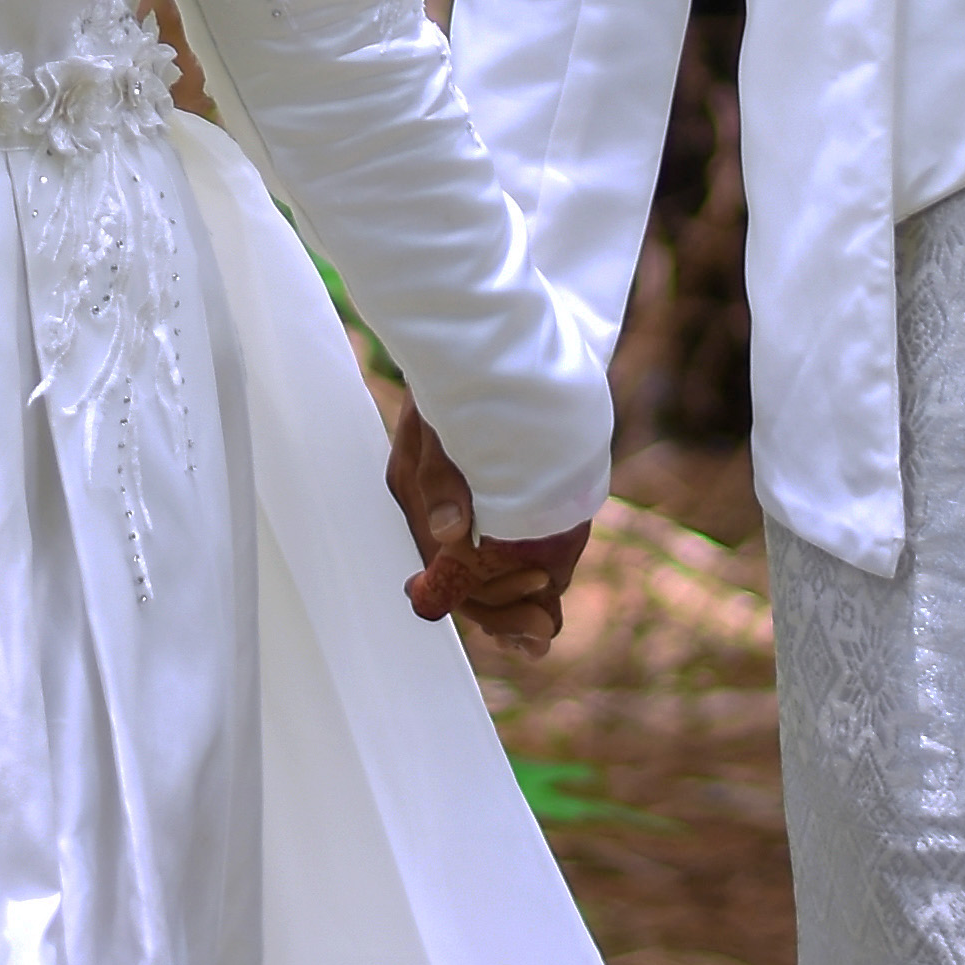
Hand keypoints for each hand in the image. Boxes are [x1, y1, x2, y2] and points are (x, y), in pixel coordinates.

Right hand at [384, 395, 590, 659]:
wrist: (492, 335)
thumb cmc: (460, 372)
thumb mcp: (443, 420)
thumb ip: (441, 475)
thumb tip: (447, 533)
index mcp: (420, 497)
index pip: (448, 577)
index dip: (491, 605)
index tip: (536, 611)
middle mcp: (437, 511)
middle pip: (466, 585)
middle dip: (504, 613)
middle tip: (545, 630)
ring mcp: (463, 507)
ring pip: (484, 576)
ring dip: (513, 605)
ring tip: (544, 629)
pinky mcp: (492, 495)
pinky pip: (501, 552)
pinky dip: (520, 581)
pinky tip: (542, 605)